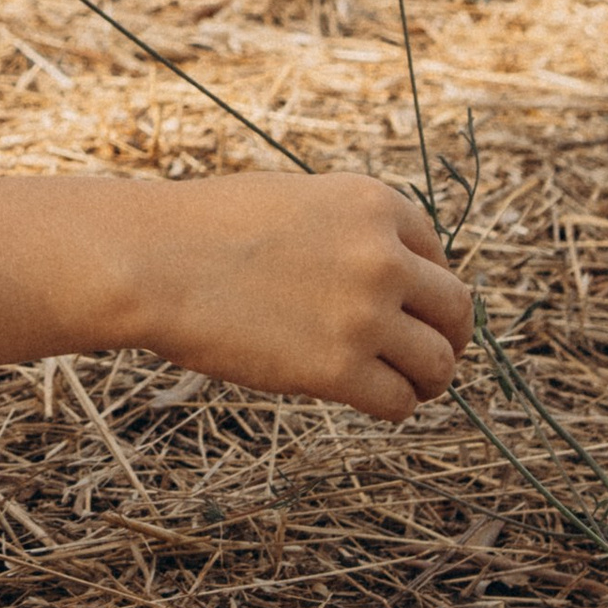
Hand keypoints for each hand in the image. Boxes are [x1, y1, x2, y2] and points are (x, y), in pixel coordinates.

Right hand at [138, 170, 471, 419]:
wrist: (152, 261)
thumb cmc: (204, 230)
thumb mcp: (296, 202)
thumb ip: (348, 231)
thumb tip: (387, 275)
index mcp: (373, 203)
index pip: (436, 251)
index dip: (427, 285)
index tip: (413, 307)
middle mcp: (383, 255)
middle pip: (455, 308)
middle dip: (449, 334)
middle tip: (434, 355)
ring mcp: (365, 314)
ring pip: (437, 362)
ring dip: (431, 379)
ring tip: (413, 387)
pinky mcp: (339, 369)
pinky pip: (398, 400)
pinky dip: (396, 406)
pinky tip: (375, 402)